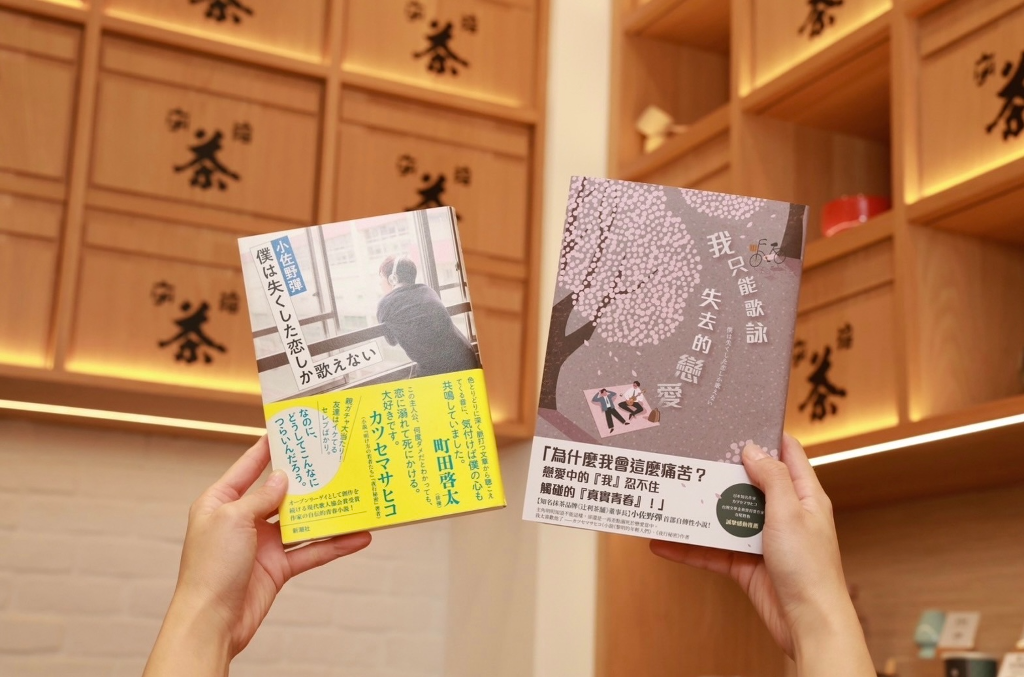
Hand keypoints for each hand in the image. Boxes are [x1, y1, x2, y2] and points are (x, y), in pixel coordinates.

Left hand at [145, 436, 370, 676]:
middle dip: (306, 480)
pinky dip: (333, 545)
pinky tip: (357, 538)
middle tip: (333, 460)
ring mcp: (262, 544)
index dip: (267, 448)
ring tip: (354, 497)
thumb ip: (261, 497)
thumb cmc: (210, 568)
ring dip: (327, 513)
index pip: (248, 467)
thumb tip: (282, 478)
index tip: (288, 430)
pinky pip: (310, 551)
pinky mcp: (278, 567)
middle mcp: (243, 520)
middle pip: (280, 492)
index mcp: (221, 502)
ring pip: (301, 522)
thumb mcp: (233, 519)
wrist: (211, 621)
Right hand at [650, 434, 873, 673]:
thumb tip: (752, 449)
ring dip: (700, 510)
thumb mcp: (790, 512)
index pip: (787, 454)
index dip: (765, 436)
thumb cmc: (810, 568)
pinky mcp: (746, 565)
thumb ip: (772, 478)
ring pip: (726, 517)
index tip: (736, 423)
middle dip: (721, 472)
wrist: (808, 624)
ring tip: (671, 496)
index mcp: (803, 496)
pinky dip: (689, 548)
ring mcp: (763, 540)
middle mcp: (783, 515)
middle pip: (748, 484)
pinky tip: (664, 543)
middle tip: (692, 456)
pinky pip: (713, 551)